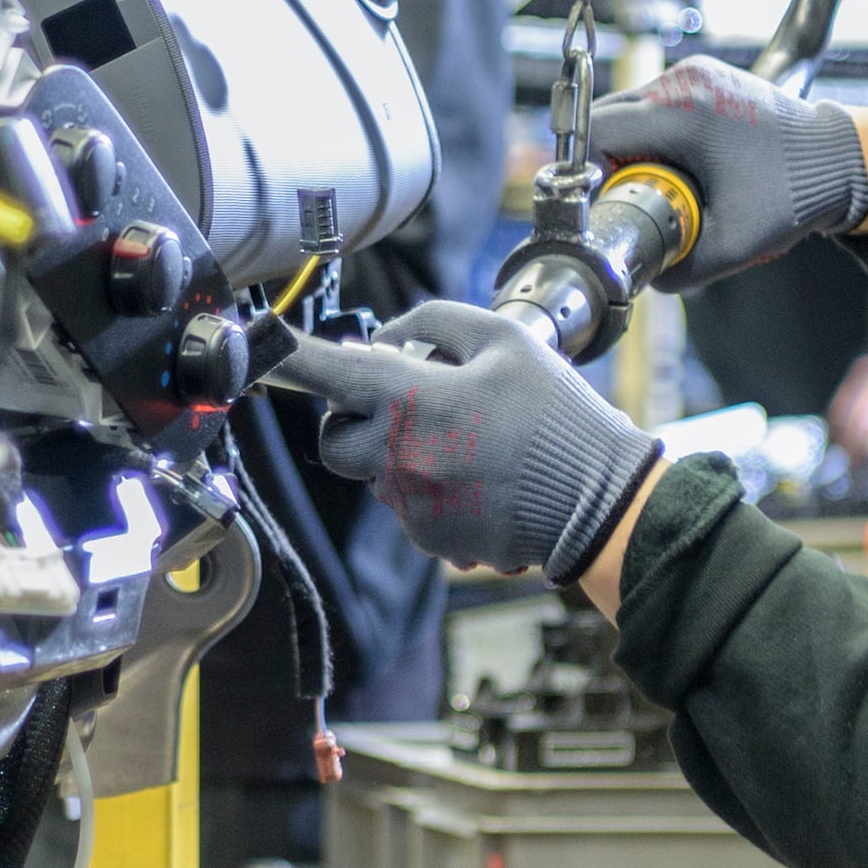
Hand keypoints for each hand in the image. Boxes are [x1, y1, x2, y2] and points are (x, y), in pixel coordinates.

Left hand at [281, 299, 656, 582]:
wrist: (601, 501)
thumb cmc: (557, 414)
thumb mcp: (505, 340)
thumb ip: (431, 325)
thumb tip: (380, 343)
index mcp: (414, 402)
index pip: (330, 374)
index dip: (292, 358)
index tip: (266, 350)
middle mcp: (400, 460)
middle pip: (336, 439)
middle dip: (357, 419)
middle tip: (408, 403)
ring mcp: (413, 506)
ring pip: (374, 474)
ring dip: (401, 453)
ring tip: (469, 440)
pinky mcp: (430, 541)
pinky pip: (408, 505)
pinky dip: (430, 487)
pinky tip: (479, 475)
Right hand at [584, 59, 867, 289]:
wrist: (842, 159)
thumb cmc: (797, 190)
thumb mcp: (733, 242)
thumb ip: (678, 266)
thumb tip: (641, 276)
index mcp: (684, 110)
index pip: (597, 130)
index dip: (585, 170)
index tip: (595, 202)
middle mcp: (684, 81)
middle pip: (608, 118)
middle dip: (607, 163)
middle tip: (626, 200)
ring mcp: (695, 74)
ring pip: (630, 112)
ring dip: (631, 150)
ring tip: (658, 185)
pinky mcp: (705, 80)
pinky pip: (656, 108)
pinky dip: (654, 138)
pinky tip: (677, 168)